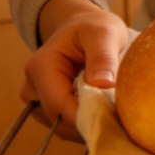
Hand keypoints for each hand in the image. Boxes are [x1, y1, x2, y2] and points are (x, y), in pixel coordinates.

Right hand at [20, 0, 128, 141]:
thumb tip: (103, 84)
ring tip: (116, 112)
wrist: (82, 26)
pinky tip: (106, 113)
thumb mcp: (103, 33)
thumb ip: (102, 57)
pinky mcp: (48, 108)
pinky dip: (87, 123)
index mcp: (41, 67)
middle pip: (60, 120)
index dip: (86, 117)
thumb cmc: (93, 27)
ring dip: (89, 125)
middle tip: (122, 118)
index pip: (59, 105)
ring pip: (63, 127)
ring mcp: (37, 100)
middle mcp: (32, 87)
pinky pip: (67, 125)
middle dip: (90, 123)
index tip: (115, 119)